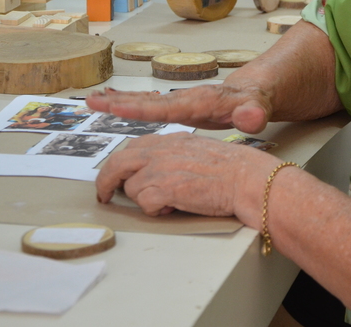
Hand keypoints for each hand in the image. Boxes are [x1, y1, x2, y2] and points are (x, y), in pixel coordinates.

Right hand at [84, 84, 272, 133]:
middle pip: (146, 101)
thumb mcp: (258, 110)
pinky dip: (131, 104)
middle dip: (118, 102)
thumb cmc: (256, 102)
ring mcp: (181, 101)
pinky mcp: (181, 106)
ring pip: (144, 101)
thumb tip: (250, 117)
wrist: (256, 92)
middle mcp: (185, 97)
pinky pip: (150, 106)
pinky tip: (115, 103)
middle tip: (90, 101)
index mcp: (198, 101)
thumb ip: (253, 114)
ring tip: (92, 101)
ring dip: (118, 101)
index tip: (114, 107)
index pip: (164, 106)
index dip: (139, 109)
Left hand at [95, 132, 278, 222]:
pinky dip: (155, 210)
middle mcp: (161, 151)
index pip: (132, 148)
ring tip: (167, 202)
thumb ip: (175, 155)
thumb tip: (158, 169)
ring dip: (144, 199)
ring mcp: (161, 168)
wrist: (246, 178)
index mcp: (170, 140)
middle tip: (104, 195)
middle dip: (106, 181)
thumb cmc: (231, 169)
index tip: (115, 177)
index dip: (120, 164)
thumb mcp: (198, 150)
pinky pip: (144, 204)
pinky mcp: (164, 188)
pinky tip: (172, 207)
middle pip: (117, 164)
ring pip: (130, 188)